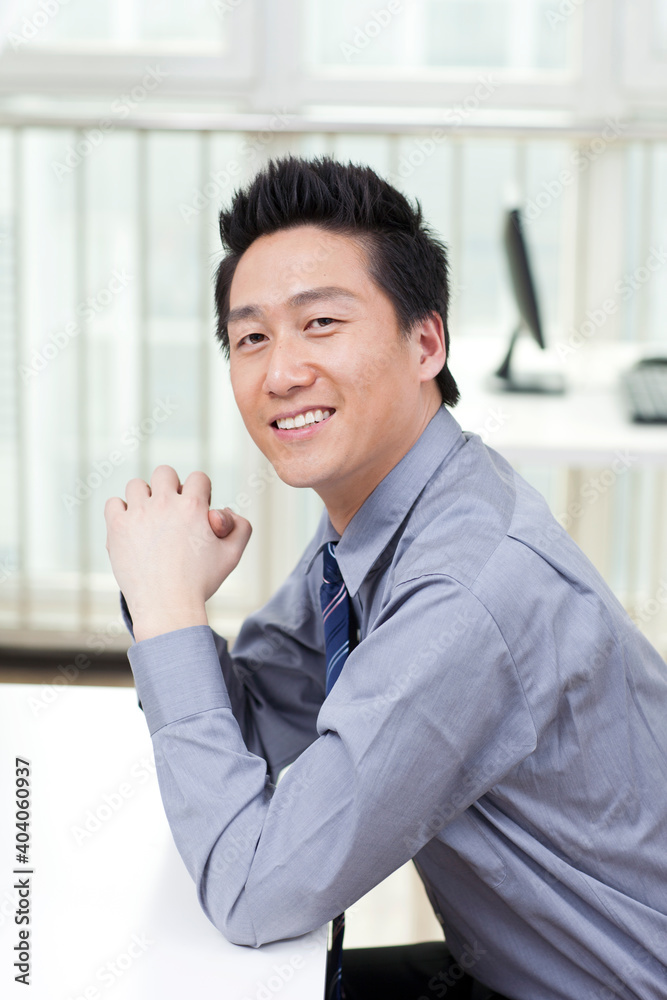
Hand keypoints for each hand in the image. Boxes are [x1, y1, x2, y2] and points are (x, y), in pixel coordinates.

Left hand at [104, 465, 251, 640]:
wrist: (167, 607)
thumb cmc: (201, 583)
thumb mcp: (233, 555)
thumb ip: (242, 527)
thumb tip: (226, 510)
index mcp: (193, 506)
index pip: (198, 477)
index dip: (200, 492)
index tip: (197, 511)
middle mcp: (164, 504)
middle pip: (164, 472)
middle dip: (170, 487)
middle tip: (171, 511)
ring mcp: (138, 514)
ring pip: (136, 485)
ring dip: (144, 497)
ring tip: (149, 519)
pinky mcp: (117, 528)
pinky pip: (114, 503)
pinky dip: (121, 511)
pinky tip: (131, 527)